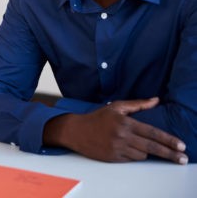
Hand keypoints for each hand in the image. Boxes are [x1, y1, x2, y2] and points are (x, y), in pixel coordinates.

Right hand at [44, 97, 187, 163]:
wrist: (76, 131)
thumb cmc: (97, 118)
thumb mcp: (116, 107)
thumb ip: (138, 104)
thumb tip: (156, 100)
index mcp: (125, 123)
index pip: (152, 132)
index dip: (168, 140)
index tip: (181, 145)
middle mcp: (122, 136)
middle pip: (152, 147)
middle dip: (169, 153)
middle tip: (182, 159)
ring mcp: (118, 148)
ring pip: (142, 154)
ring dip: (145, 151)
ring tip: (138, 145)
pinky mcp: (113, 158)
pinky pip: (131, 159)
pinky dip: (134, 155)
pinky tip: (128, 149)